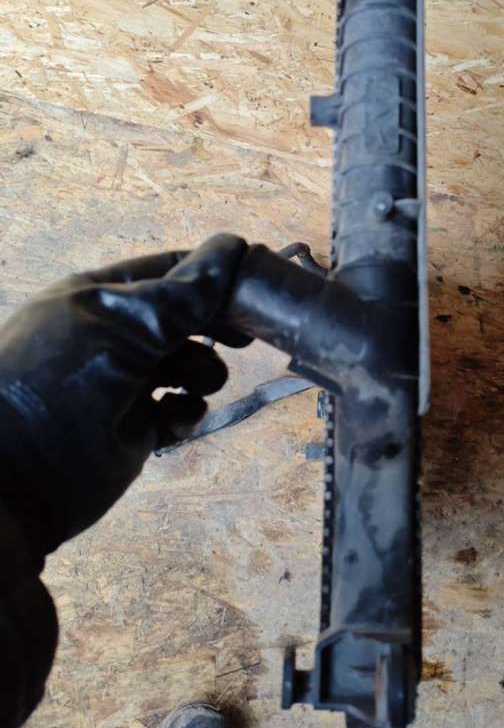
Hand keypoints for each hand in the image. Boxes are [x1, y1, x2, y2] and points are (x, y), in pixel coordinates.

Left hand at [0, 233, 247, 562]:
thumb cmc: (61, 383)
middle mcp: (113, 335)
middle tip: (243, 338)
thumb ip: (183, 294)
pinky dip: (185, 410)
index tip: (254, 287)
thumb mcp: (123, 326)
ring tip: (194, 385)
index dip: (211, 276)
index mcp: (99, 298)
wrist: (13, 480)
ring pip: (188, 364)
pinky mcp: (136, 427)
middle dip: (212, 325)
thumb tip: (232, 247)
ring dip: (201, 371)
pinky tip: (173, 418)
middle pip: (183, 318)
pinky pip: (179, 408)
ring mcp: (125, 382)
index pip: (168, 272)